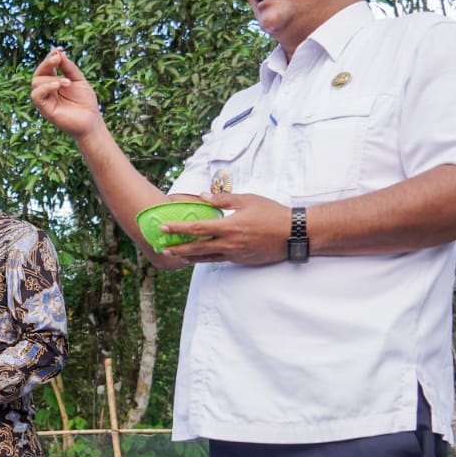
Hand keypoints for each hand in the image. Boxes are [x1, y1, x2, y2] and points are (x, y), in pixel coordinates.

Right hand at [31, 48, 103, 139]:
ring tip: (67, 82)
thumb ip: (68, 67)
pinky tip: (59, 86)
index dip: (50, 57)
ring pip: (36, 82)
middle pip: (38, 73)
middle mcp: (48, 90)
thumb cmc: (85, 102)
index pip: (47, 67)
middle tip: (58, 58)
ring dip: (51, 78)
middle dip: (47, 63)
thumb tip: (59, 53)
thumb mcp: (78, 80)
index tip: (58, 50)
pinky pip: (36, 95)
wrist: (91, 121)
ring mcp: (45, 99)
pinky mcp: (44, 109)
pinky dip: (46, 87)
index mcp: (54, 82)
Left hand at [162, 192, 287, 266]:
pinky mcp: (241, 260)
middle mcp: (228, 243)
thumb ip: (223, 199)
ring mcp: (234, 254)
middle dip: (177, 248)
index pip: (196, 228)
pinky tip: (198, 257)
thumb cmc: (272, 213)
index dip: (177, 229)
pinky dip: (206, 259)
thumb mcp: (247, 200)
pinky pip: (219, 260)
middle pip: (196, 248)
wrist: (294, 234)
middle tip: (162, 248)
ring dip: (189, 257)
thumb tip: (203, 196)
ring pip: (206, 258)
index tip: (163, 228)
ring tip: (175, 255)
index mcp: (228, 226)